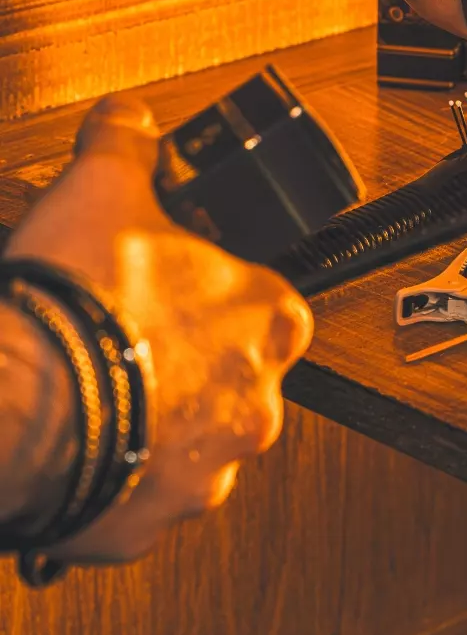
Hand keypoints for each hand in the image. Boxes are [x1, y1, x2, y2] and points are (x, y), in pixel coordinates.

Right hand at [3, 94, 312, 562]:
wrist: (14, 401)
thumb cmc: (77, 299)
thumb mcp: (104, 188)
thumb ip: (128, 145)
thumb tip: (130, 118)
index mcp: (267, 319)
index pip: (273, 305)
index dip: (227, 295)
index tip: (187, 294)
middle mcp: (256, 399)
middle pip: (235, 376)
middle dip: (187, 362)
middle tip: (130, 345)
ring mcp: (210, 466)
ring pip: (192, 440)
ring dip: (153, 420)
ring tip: (96, 394)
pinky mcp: (153, 516)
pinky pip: (142, 496)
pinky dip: (116, 474)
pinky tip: (78, 445)